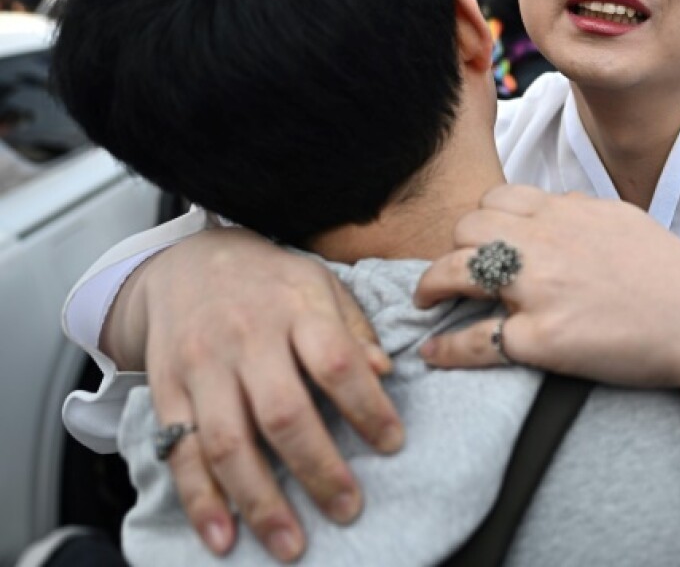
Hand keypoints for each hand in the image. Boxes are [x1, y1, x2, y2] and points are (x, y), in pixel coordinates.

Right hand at [121, 229, 402, 561]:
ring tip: (289, 543)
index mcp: (296, 308)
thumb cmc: (270, 282)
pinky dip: (200, 501)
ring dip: (259, 501)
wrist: (187, 261)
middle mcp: (246, 338)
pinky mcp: (166, 391)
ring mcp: (202, 367)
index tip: (393, 443)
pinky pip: (181, 453)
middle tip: (348, 508)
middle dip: (317, 469)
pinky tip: (222, 537)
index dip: (367, 406)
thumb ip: (354, 330)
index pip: (337, 361)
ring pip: (228, 442)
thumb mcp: (321, 285)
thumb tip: (386, 371)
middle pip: (283, 412)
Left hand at [413, 187, 679, 406]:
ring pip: (456, 271)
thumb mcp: (623, 219)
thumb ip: (580, 209)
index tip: (478, 241)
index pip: (496, 199)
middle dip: (452, 248)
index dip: (480, 220)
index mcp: (565, 212)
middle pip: (466, 228)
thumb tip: (555, 203)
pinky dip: (446, 348)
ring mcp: (539, 289)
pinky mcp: (541, 339)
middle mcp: (545, 242)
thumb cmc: (671, 273)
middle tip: (449, 272)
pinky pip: (474, 340)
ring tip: (426, 300)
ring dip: (431, 286)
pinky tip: (433, 352)